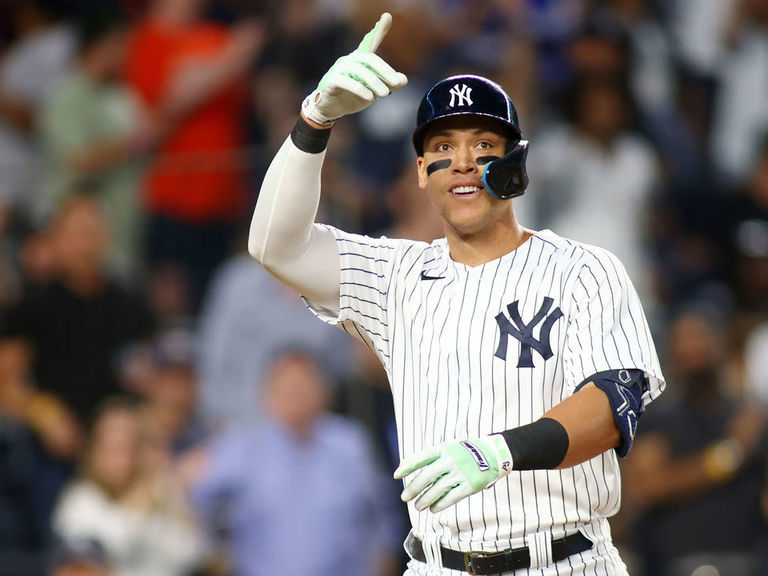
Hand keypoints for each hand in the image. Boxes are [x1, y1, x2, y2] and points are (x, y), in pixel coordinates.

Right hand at [301, 12, 407, 125]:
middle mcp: (350, 60)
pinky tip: (369, 97)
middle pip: (369, 58)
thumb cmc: (353, 97)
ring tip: (384, 94)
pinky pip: (346, 81)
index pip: (371, 42)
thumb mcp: (375, 92)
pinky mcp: (332, 80)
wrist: (332, 109)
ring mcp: (339, 69)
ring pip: (359, 70)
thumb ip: (389, 85)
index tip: (387, 16)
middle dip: (385, 70)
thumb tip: (404, 79)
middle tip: (395, 82)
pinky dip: (359, 89)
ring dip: (374, 82)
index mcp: (361, 60)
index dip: (379, 30)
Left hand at [394, 434, 512, 512]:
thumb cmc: (463, 452)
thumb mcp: (447, 447)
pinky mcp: (470, 485)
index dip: (408, 467)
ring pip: (437, 489)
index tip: (396, 475)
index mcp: (444, 449)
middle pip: (427, 476)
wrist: (492, 454)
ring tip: (418, 506)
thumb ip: (427, 456)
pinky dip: (440, 504)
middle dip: (413, 488)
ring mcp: (461, 473)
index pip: (421, 457)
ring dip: (425, 499)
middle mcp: (451, 460)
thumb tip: (403, 464)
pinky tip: (433, 509)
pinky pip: (451, 497)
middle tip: (404, 497)